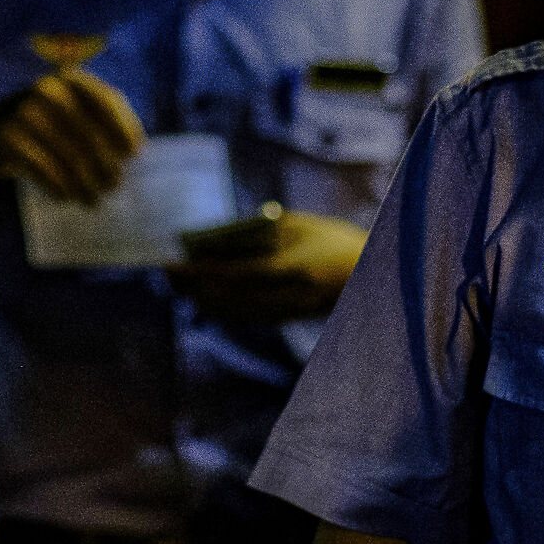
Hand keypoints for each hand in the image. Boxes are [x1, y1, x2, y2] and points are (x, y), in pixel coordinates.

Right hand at [0, 68, 145, 202]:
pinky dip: (58, 186)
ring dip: (84, 183)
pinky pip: (43, 168)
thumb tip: (133, 154)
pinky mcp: (7, 136)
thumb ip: (97, 121)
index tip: (134, 154)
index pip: (106, 100)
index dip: (123, 127)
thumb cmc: (40, 128)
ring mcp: (24, 111)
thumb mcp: (66, 112)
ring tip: (93, 201)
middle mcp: (47, 89)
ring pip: (67, 155)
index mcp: (67, 77)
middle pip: (89, 133)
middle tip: (114, 187)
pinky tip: (65, 197)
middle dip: (105, 165)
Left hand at [169, 211, 367, 321]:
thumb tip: (214, 240)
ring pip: (236, 314)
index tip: (174, 263)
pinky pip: (248, 319)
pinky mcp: (290, 319)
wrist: (375, 274)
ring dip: (205, 301)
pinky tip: (206, 300)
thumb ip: (259, 233)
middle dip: (195, 287)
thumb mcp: (299, 225)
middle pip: (230, 299)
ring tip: (181, 286)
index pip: (236, 274)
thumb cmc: (336, 240)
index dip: (201, 272)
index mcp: (294, 268)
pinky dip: (223, 310)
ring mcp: (291, 312)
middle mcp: (290, 296)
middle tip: (168, 274)